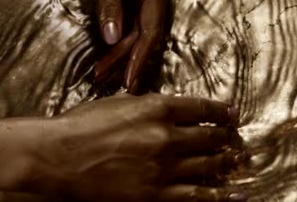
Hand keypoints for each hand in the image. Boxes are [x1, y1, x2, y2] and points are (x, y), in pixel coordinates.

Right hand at [30, 94, 246, 201]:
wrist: (59, 156)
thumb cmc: (80, 126)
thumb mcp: (117, 103)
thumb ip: (146, 106)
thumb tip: (167, 112)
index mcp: (157, 107)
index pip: (201, 108)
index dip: (221, 111)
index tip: (232, 114)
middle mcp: (166, 136)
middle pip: (209, 137)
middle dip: (226, 138)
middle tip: (235, 140)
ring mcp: (163, 168)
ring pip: (208, 165)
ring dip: (226, 163)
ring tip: (237, 161)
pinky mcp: (155, 195)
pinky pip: (197, 195)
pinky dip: (219, 195)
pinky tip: (234, 194)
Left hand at [81, 0, 176, 93]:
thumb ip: (110, 5)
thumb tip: (111, 39)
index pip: (151, 31)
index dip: (140, 58)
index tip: (130, 81)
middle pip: (147, 33)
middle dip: (127, 58)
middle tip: (108, 81)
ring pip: (141, 28)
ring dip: (123, 49)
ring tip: (103, 71)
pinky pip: (136, 19)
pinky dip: (122, 34)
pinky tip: (110, 50)